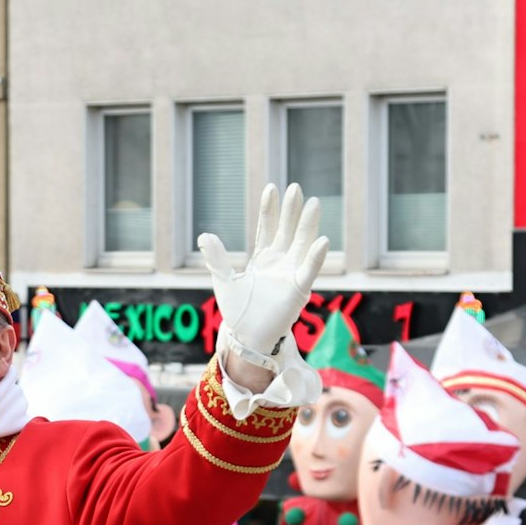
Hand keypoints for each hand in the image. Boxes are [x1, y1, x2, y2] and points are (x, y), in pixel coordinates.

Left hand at [199, 184, 326, 395]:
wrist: (247, 336)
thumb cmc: (238, 311)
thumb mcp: (224, 281)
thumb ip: (217, 259)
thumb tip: (204, 235)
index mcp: (262, 259)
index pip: (267, 228)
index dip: (269, 210)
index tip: (271, 188)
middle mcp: (280, 262)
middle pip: (288, 230)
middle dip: (291, 211)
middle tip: (296, 188)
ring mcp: (291, 274)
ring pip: (302, 244)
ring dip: (308, 225)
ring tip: (313, 203)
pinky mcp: (299, 290)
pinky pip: (309, 270)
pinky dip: (315, 256)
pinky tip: (321, 240)